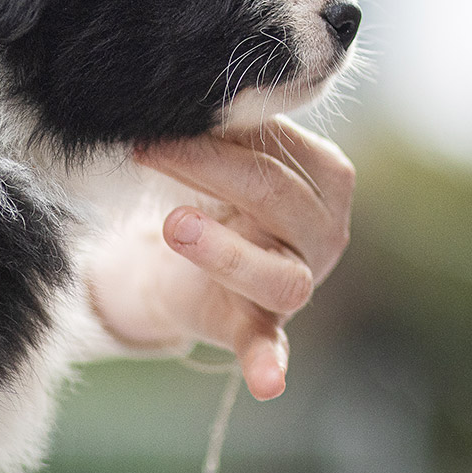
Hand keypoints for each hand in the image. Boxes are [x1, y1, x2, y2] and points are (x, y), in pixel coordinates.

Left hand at [87, 118, 354, 401]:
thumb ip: (227, 129)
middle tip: (146, 146)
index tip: (169, 109)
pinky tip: (267, 383)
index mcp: (325, 179)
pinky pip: (269, 348)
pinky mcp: (259, 327)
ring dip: (225, 251)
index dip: (228, 129)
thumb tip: (189, 89)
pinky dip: (269, 365)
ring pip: (279, 273)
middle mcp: (322, 233)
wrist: (185, 261)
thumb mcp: (223, 155)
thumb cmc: (215, 194)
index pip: (286, 149)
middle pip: (274, 197)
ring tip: (173, 224)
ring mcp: (296, 284)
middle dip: (207, 167)